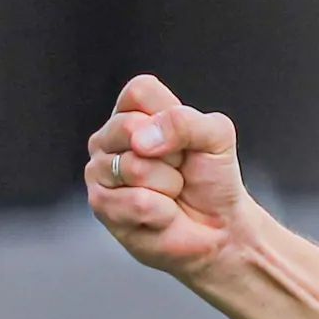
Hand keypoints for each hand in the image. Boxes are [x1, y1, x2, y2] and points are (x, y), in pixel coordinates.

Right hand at [85, 73, 253, 281]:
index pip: (139, 91)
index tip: (185, 140)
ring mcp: (99, 171)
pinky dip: (162, 211)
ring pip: (134, 167)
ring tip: (170, 192)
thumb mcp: (217, 136)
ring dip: (168, 184)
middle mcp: (108, 137)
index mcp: (133, 111)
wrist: (219, 227)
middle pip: (130, 127)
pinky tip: (162, 215)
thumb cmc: (212, 178)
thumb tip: (141, 141)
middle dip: (172, 154)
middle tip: (179, 169)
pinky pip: (137, 201)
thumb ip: (186, 122)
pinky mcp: (102, 205)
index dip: (172, 116)